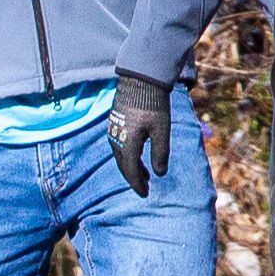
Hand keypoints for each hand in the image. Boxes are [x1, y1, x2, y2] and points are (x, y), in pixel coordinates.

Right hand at [107, 71, 172, 197]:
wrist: (140, 82)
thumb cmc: (153, 106)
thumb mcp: (161, 131)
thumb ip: (160, 153)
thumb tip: (160, 173)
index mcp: (128, 144)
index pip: (131, 171)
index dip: (138, 184)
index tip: (145, 194)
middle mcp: (117, 140)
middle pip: (123, 166)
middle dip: (133, 178)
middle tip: (144, 187)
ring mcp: (113, 132)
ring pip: (120, 156)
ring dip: (130, 167)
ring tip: (143, 174)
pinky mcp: (114, 124)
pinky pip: (118, 146)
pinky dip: (127, 156)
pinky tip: (135, 155)